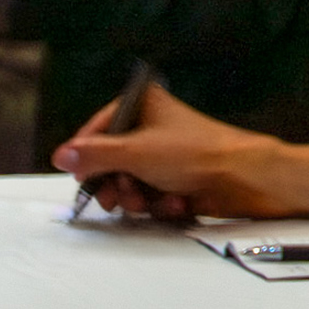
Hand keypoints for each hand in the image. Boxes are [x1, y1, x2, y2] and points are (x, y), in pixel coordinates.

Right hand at [50, 85, 291, 219]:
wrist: (246, 178)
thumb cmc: (199, 154)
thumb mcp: (135, 153)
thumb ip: (95, 156)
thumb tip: (63, 155)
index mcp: (144, 105)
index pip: (98, 128)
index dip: (88, 155)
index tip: (82, 176)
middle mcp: (155, 127)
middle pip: (113, 161)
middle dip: (115, 184)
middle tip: (118, 198)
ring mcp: (168, 155)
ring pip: (132, 182)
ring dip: (138, 198)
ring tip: (150, 201)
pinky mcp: (180, 179)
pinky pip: (154, 196)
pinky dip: (160, 204)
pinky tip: (177, 202)